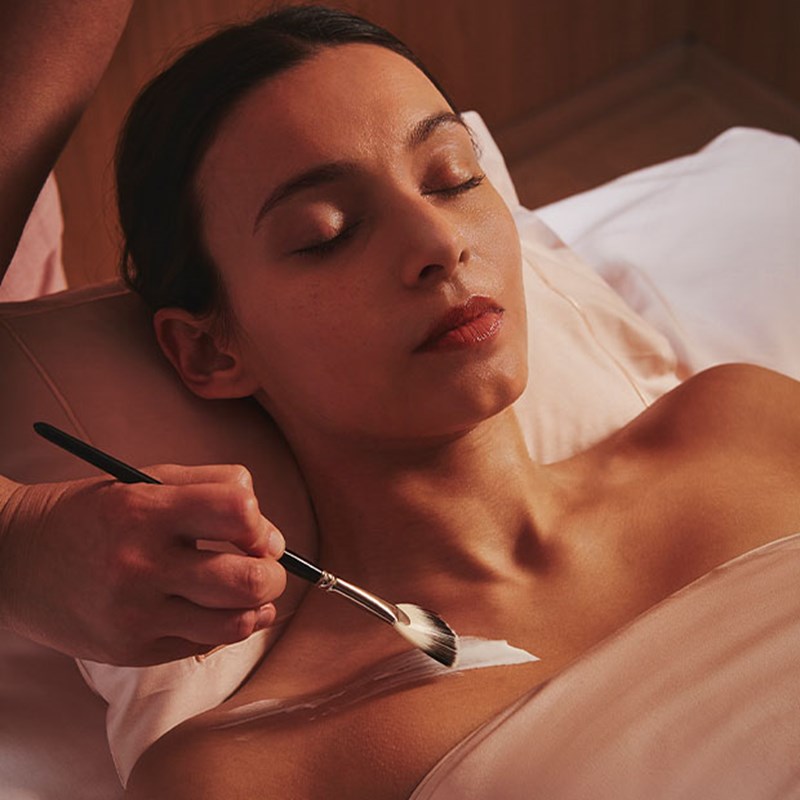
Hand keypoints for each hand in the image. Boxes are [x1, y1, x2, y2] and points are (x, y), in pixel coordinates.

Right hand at [0, 464, 285, 664]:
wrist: (15, 560)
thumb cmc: (96, 514)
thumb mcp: (148, 480)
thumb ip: (217, 490)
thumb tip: (272, 537)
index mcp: (146, 510)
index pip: (238, 511)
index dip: (260, 522)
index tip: (253, 530)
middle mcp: (140, 565)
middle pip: (249, 579)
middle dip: (275, 573)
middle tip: (266, 566)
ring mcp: (135, 615)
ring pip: (236, 623)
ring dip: (258, 606)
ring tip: (250, 593)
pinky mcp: (132, 651)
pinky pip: (204, 645)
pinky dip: (224, 627)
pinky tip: (215, 611)